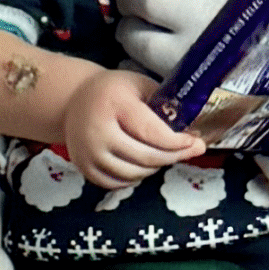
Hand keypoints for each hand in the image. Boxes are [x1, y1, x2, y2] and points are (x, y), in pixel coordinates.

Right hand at [60, 66, 203, 187]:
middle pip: (145, 156)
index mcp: (112, 104)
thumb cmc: (113, 91)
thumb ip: (164, 105)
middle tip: (190, 152)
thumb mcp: (139, 86)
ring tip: (165, 156)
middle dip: (173, 157)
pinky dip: (135, 179)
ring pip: (133, 174)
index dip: (176, 142)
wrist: (72, 100)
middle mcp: (97, 131)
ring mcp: (88, 152)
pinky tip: (144, 166)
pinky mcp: (83, 167)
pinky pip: (117, 183)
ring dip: (155, 168)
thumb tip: (193, 132)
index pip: (150, 132)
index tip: (196, 143)